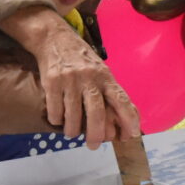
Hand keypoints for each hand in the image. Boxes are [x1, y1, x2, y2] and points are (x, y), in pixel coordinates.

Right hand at [0, 7, 140, 148]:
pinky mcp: (52, 82)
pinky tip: (59, 120)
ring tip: (72, 134)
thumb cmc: (83, 61)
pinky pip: (55, 110)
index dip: (129, 118)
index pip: (121, 99)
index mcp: (106, 77)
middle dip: (97, 134)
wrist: (54, 39)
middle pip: (96, 113)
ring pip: (74, 115)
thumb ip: (111, 93)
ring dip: (73, 130)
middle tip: (94, 146)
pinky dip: (57, 120)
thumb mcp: (102, 72)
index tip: (132, 134)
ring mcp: (70, 80)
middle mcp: (90, 78)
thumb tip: (124, 121)